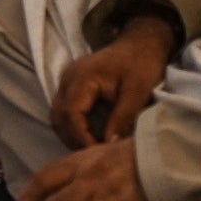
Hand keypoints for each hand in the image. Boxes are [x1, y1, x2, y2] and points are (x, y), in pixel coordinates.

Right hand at [52, 12, 178, 148]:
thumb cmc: (142, 64)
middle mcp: (68, 79)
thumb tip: (110, 145)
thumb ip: (124, 118)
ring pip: (58, 117)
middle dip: (74, 140)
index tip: (99, 154)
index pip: (71, 114)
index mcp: (82, 77)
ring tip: (93, 150)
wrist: (142, 43)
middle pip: (59, 118)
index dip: (81, 138)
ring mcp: (68, 82)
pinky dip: (73, 128)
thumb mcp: (139, 91)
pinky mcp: (72, 87)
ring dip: (72, 135)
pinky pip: (64, 112)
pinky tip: (91, 138)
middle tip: (95, 157)